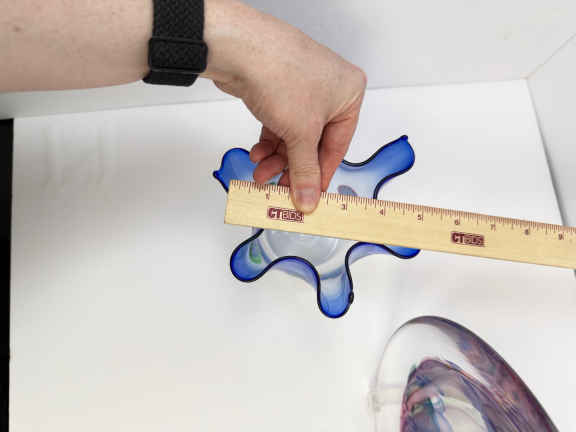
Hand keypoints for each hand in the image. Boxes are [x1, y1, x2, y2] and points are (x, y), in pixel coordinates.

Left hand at [202, 0, 366, 212]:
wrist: (240, 50)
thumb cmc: (281, 75)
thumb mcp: (301, 133)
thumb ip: (305, 171)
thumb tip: (310, 198)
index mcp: (349, 94)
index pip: (338, 147)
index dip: (321, 175)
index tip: (310, 196)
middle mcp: (328, 90)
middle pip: (313, 143)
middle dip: (293, 168)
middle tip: (281, 189)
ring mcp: (301, 89)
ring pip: (293, 136)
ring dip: (277, 159)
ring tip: (262, 173)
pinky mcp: (278, 90)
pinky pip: (279, 124)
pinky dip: (268, 142)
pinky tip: (257, 154)